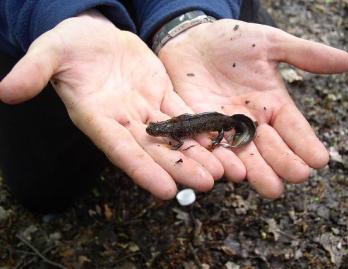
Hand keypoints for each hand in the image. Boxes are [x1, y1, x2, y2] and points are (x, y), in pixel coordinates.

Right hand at [0, 11, 225, 198]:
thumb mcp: (50, 52)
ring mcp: (145, 111)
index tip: (164, 190)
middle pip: (154, 150)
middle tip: (208, 184)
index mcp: (97, 117)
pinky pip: (184, 114)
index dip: (141, 169)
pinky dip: (202, 127)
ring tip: (225, 169)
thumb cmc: (69, 46)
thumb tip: (5, 91)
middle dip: (180, 167)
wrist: (94, 38)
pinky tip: (221, 138)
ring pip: (175, 137)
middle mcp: (124, 121)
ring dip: (199, 152)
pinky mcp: (161, 96)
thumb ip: (33, 72)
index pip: (120, 150)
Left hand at [158, 19, 347, 197]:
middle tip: (297, 176)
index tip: (319, 159)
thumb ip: (302, 54)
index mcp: (271, 106)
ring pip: (240, 154)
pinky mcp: (196, 127)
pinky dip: (217, 159)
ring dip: (254, 171)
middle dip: (283, 163)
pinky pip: (207, 146)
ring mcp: (222, 128)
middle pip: (269, 148)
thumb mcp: (268, 43)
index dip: (305, 143)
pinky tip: (229, 171)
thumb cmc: (230, 41)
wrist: (192, 40)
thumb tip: (345, 61)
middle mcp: (249, 123)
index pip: (293, 128)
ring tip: (269, 185)